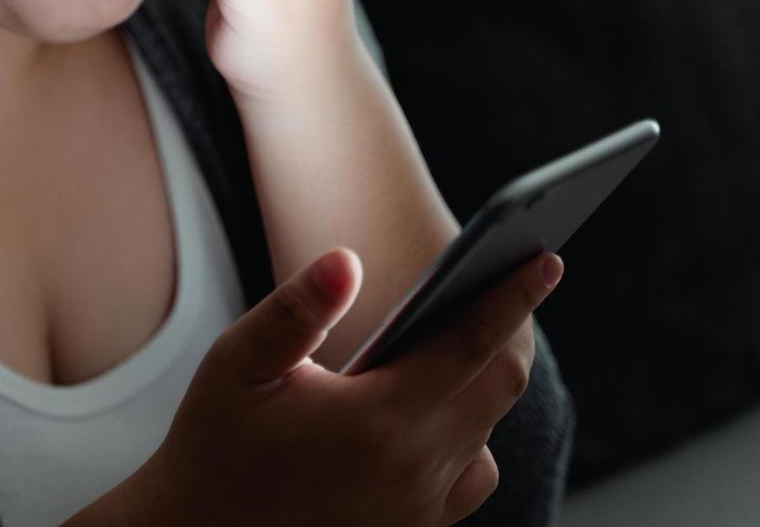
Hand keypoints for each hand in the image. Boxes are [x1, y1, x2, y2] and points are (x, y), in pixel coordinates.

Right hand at [129, 247, 561, 526]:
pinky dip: (469, 437)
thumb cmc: (214, 444)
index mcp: (377, 419)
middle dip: (511, 330)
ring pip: (487, 433)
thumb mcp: (237, 364)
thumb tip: (346, 259)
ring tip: (465, 337)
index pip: (470, 344)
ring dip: (486, 384)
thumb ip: (295, 310)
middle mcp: (414, 468)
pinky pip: (470, 476)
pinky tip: (434, 410)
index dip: (512, 296)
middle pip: (497, 387)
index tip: (545, 258)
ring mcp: (417, 507)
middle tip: (513, 278)